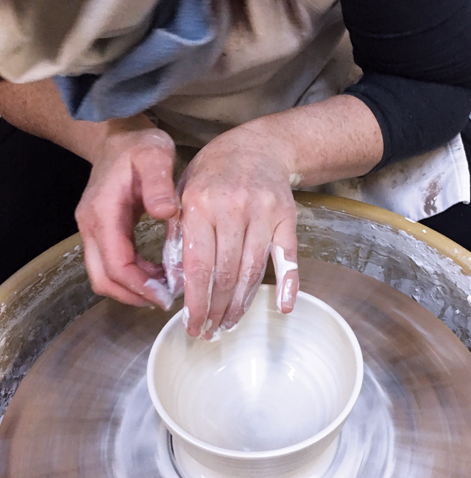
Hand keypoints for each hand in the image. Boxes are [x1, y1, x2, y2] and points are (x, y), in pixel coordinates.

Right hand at [75, 122, 179, 307]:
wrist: (118, 136)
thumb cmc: (138, 145)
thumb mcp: (155, 155)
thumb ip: (160, 183)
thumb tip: (165, 213)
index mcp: (103, 213)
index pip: (116, 265)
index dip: (140, 286)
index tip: (167, 296)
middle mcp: (91, 227)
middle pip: (103, 279)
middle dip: (134, 296)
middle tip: (167, 301)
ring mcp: (93, 231)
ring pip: (105, 276)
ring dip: (134, 289)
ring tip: (168, 289)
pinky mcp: (102, 233)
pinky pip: (113, 265)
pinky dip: (134, 276)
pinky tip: (160, 273)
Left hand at [177, 123, 298, 337]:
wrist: (258, 146)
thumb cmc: (213, 172)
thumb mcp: (182, 194)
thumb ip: (176, 237)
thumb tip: (175, 284)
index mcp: (200, 205)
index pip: (198, 266)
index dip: (196, 302)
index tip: (192, 324)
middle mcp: (233, 209)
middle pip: (225, 274)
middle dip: (217, 310)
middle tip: (210, 331)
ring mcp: (263, 213)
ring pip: (252, 271)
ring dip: (241, 304)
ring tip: (230, 323)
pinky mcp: (286, 218)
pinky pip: (287, 256)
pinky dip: (288, 283)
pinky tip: (283, 306)